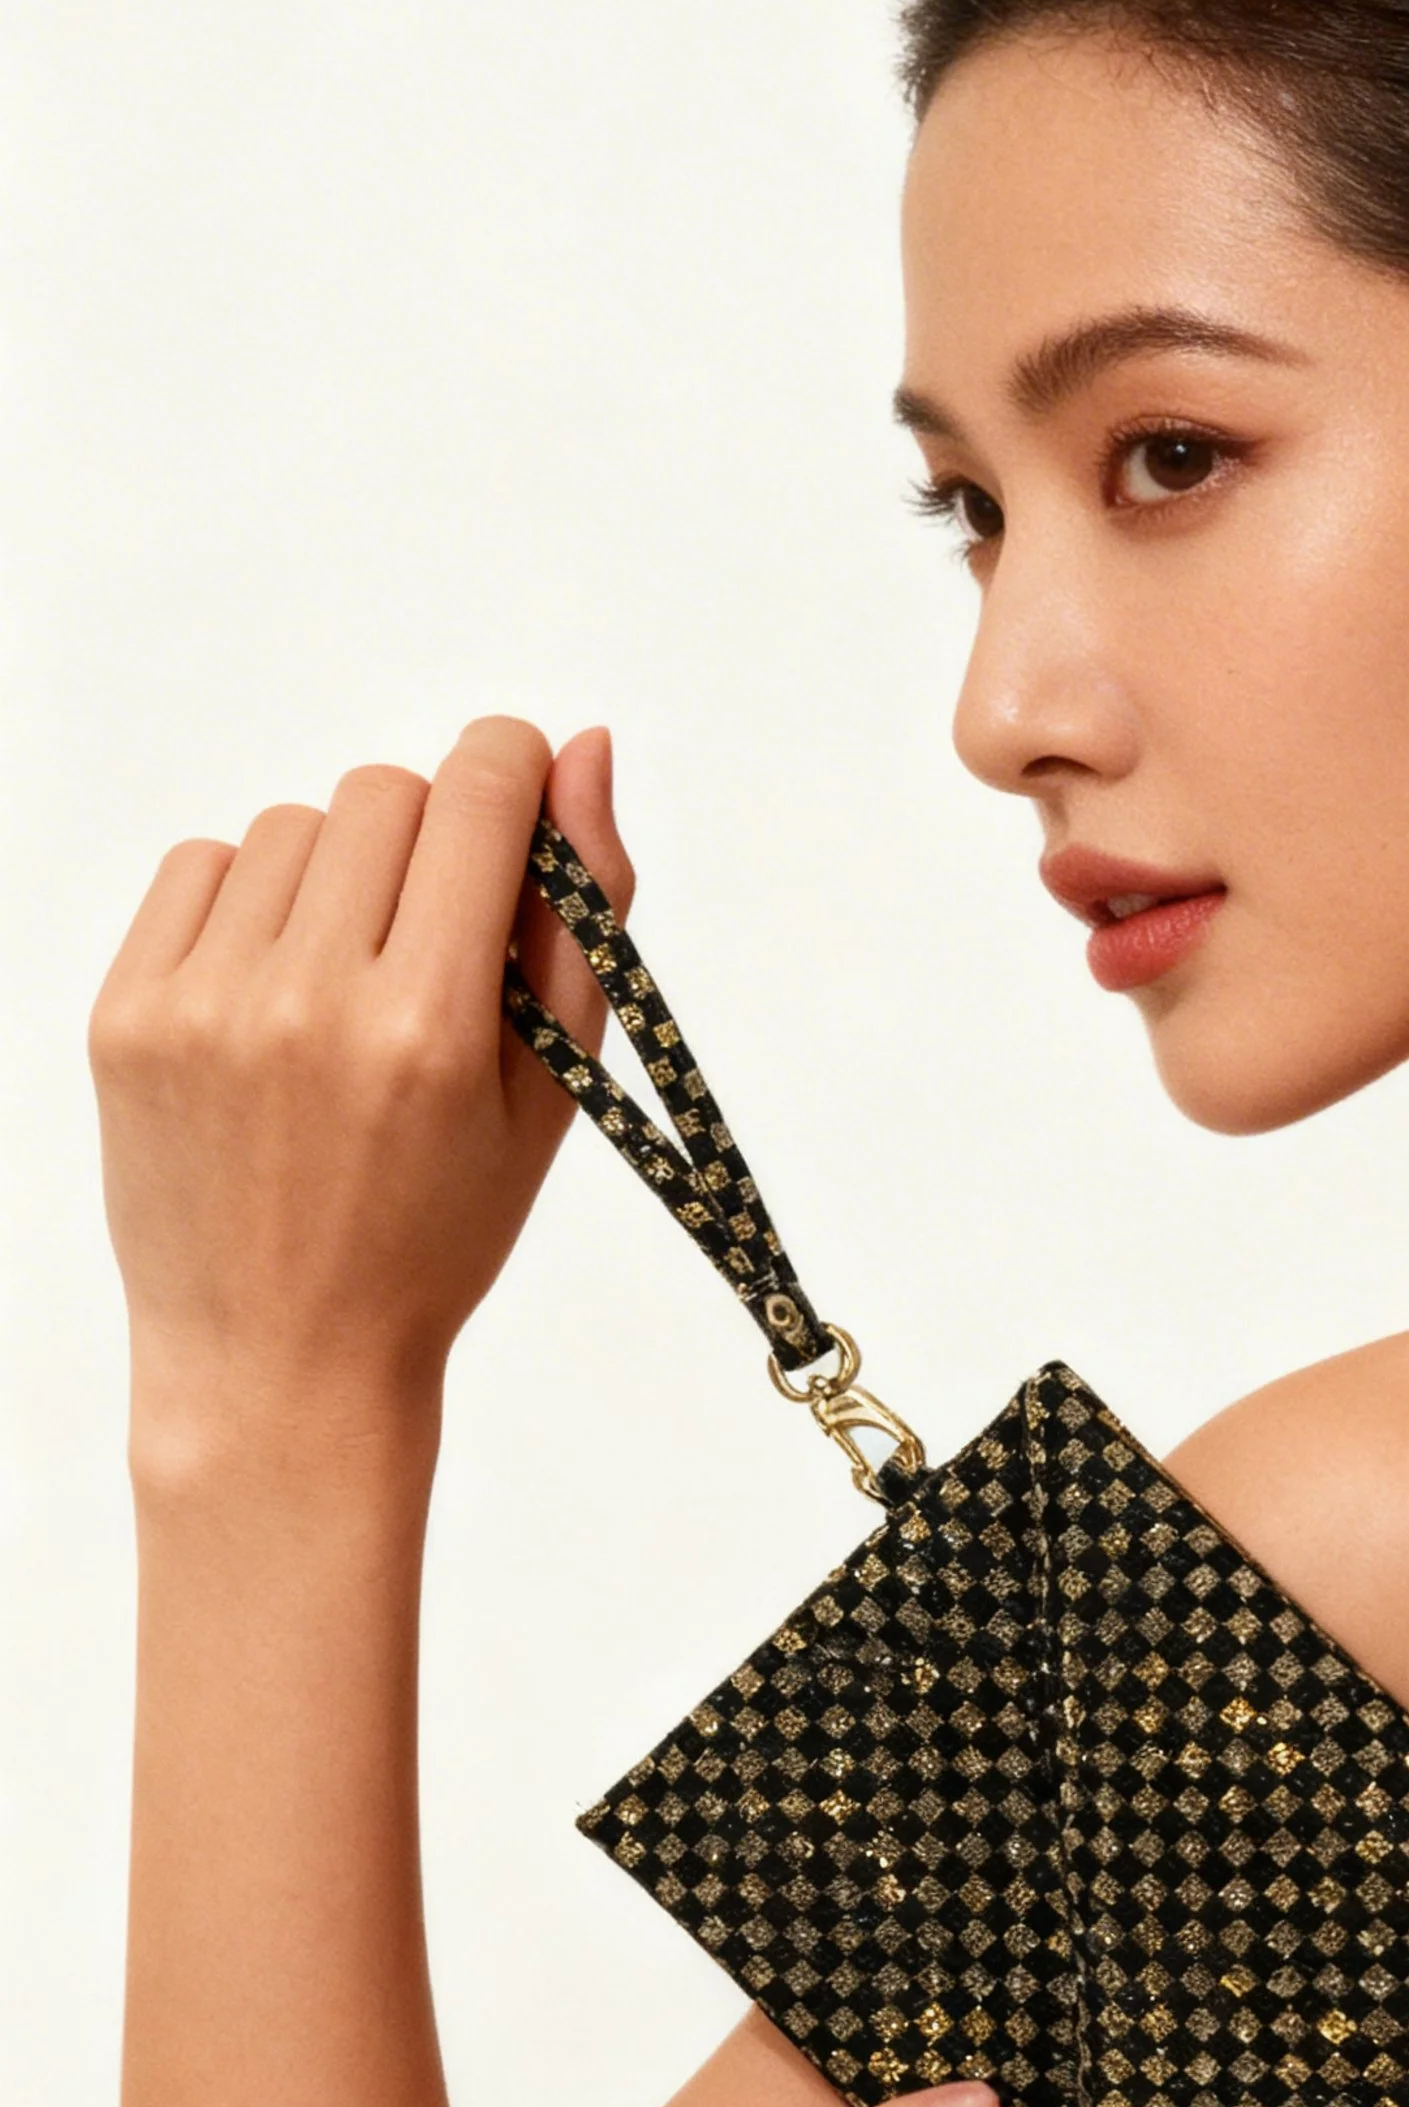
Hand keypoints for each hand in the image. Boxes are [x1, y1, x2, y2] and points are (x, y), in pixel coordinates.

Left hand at [91, 716, 631, 1429]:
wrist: (279, 1357)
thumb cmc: (438, 1232)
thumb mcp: (551, 1093)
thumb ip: (583, 916)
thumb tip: (582, 749)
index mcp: (434, 1028)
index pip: (477, 795)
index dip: (513, 767)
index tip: (519, 791)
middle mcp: (311, 1004)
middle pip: (385, 792)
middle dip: (431, 835)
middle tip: (437, 935)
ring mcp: (204, 1006)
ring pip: (294, 825)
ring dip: (338, 874)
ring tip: (351, 980)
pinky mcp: (127, 1014)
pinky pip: (202, 865)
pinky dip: (251, 903)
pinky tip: (278, 990)